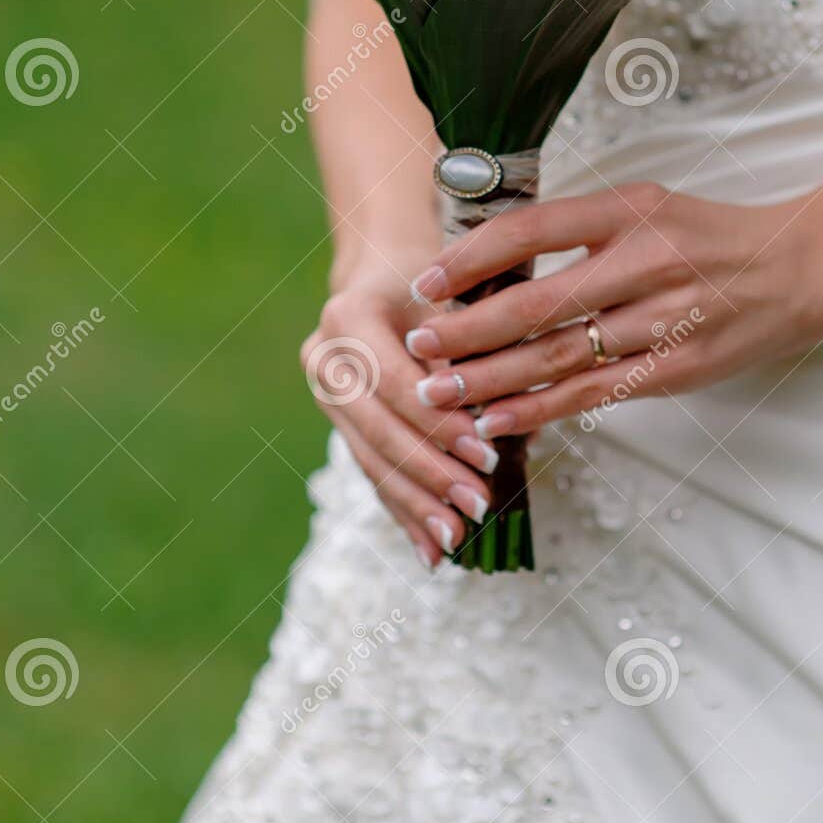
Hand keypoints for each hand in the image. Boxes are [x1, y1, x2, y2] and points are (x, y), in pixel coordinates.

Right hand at [300, 259, 498, 567]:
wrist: (385, 270)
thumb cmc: (432, 277)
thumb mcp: (450, 295)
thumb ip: (464, 351)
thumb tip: (498, 418)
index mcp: (348, 317)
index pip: (395, 384)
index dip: (439, 425)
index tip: (486, 456)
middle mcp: (324, 357)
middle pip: (378, 430)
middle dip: (430, 474)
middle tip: (477, 505)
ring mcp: (324, 394)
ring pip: (371, 459)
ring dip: (417, 504)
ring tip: (457, 538)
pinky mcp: (338, 423)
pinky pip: (371, 473)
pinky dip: (403, 513)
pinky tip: (430, 551)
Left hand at [402, 182, 822, 434]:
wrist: (800, 267)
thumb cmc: (709, 236)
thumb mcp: (646, 206)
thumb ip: (578, 228)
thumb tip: (488, 252)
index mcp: (629, 211)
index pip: (533, 230)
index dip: (471, 258)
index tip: (426, 283)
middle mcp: (645, 262)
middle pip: (539, 302)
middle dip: (469, 330)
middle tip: (417, 346)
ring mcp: (664, 320)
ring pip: (561, 355)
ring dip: (491, 378)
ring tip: (439, 392)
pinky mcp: (677, 369)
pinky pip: (595, 393)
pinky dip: (541, 409)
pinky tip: (498, 419)